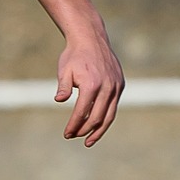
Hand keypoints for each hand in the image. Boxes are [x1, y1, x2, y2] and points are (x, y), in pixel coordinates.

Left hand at [56, 31, 123, 146]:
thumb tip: (59, 100)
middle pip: (97, 118)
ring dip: (99, 130)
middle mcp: (107, 87)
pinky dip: (105, 117)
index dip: (74, 125)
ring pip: (109, 115)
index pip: (82, 112)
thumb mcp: (65, 70)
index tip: (67, 133)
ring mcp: (115, 86)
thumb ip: (63, 86)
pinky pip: (113, 106)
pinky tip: (97, 124)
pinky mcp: (120, 84)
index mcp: (91, 84)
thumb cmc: (74, 55)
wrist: (91, 38)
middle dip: (85, 130)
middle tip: (74, 137)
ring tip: (89, 141)